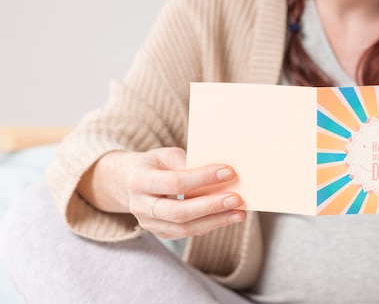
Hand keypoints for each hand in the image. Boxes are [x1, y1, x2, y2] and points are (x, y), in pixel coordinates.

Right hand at [81, 147, 245, 239]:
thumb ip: (187, 163)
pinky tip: (227, 217)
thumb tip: (219, 174)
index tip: (229, 172)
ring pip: (184, 228)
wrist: (129, 182)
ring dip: (215, 221)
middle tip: (237, 198)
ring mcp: (148, 224)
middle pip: (179, 212)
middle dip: (211, 206)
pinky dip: (209, 225)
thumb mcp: (166, 155)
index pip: (175, 182)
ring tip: (239, 213)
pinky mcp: (160, 232)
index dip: (203, 178)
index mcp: (139, 180)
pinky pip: (186, 233)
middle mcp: (140, 206)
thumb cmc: (155, 164)